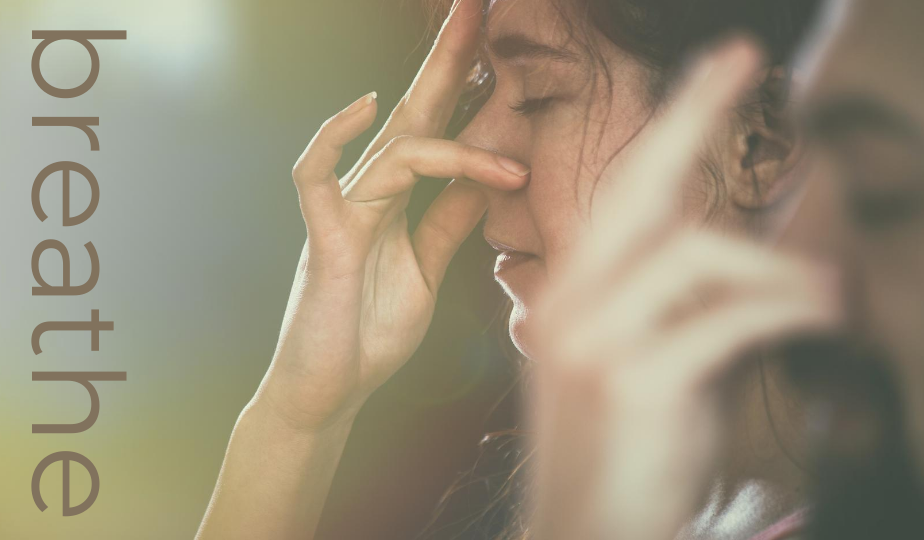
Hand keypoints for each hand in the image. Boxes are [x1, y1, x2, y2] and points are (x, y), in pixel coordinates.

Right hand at [257, 0, 528, 430]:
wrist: (330, 391)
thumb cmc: (371, 331)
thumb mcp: (429, 269)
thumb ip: (450, 221)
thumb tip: (489, 177)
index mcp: (399, 200)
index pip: (438, 127)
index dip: (468, 84)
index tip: (506, 45)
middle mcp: (371, 193)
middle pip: (414, 109)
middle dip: (449, 57)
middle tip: (480, 2)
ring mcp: (345, 211)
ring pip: (392, 142)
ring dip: (446, 119)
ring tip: (501, 108)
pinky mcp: (323, 239)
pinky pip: (316, 175)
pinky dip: (333, 138)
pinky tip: (363, 106)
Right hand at [529, 39, 840, 539]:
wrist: (584, 533)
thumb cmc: (628, 450)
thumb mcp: (651, 363)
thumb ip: (686, 306)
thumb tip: (759, 255)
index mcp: (574, 294)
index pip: (623, 195)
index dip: (672, 127)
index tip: (717, 68)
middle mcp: (570, 303)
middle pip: (637, 190)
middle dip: (689, 116)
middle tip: (739, 55)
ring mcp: (590, 339)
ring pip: (695, 253)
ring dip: (775, 268)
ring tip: (830, 293)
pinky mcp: (629, 381)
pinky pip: (725, 317)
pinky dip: (786, 306)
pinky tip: (825, 311)